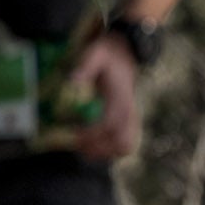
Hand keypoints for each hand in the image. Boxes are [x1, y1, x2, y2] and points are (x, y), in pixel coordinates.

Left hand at [68, 30, 140, 160]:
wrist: (125, 53)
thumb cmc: (108, 54)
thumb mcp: (95, 52)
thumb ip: (85, 65)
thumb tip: (73, 80)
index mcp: (120, 98)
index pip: (109, 124)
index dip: (92, 134)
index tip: (74, 135)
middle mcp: (128, 111)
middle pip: (119, 142)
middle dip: (98, 148)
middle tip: (77, 145)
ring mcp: (131, 117)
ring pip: (125, 146)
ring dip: (106, 152)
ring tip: (85, 148)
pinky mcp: (129, 121)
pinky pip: (126, 144)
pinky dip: (112, 150)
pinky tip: (95, 145)